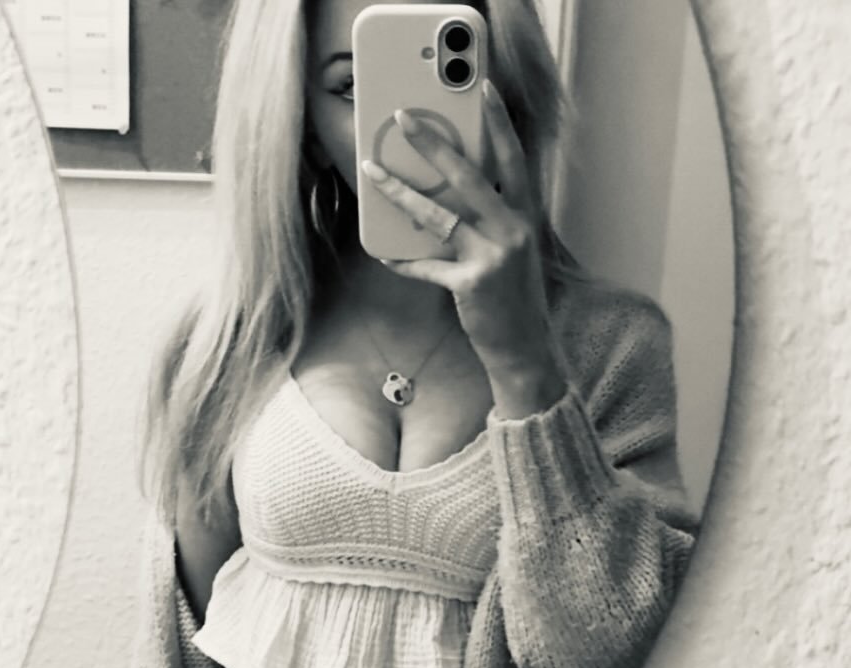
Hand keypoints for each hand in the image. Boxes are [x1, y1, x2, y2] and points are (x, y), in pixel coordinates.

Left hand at [361, 79, 561, 395]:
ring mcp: (493, 257)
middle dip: (434, 144)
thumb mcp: (510, 250)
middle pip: (469, 176)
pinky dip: (403, 261)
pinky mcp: (471, 285)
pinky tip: (383, 254)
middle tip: (405, 117)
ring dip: (401, 192)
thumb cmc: (511, 298)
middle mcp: (513, 230)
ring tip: (373, 172)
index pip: (513, 158)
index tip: (485, 88)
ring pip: (438, 216)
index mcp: (525, 216)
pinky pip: (426, 266)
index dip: (500, 122)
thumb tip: (442, 195)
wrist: (525, 348)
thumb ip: (488, 220)